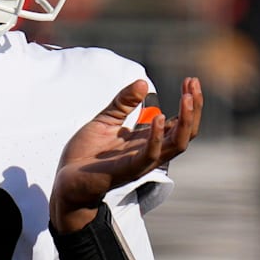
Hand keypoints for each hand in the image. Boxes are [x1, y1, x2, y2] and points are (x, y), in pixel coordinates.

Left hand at [50, 77, 202, 232]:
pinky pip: (150, 155)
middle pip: (185, 133)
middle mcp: (150, 152)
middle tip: (193, 83)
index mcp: (147, 141)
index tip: (190, 80)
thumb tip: (143, 82)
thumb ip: (123, 103)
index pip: (178, 123)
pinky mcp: (127, 169)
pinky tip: (159, 118)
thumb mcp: (105, 120)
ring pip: (177, 145)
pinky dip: (157, 137)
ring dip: (185, 120)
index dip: (188, 103)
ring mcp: (141, 162)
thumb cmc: (87, 154)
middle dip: (193, 108)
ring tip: (186, 97)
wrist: (66, 179)